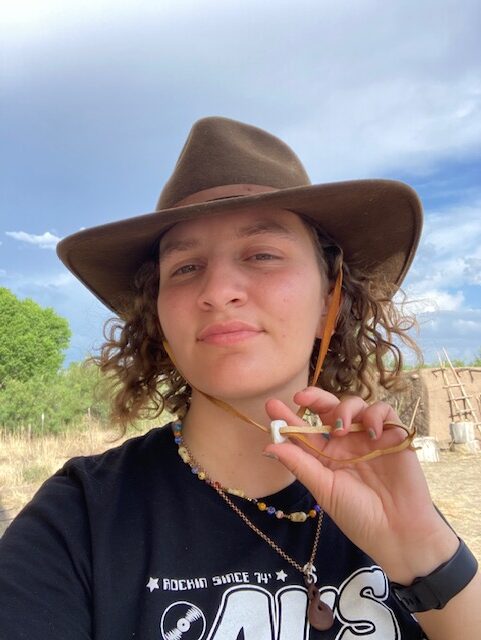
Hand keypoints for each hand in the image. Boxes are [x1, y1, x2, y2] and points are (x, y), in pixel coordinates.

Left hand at [264, 387, 457, 583]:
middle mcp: (346, 442)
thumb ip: (300, 464)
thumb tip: (269, 445)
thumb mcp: (324, 489)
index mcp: (326, 456)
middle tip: (301, 397)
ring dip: (345, 408)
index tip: (271, 406)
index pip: (305, 430)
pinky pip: (383, 410)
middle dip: (314, 397)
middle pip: (328, 408)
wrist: (399, 532)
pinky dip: (376, 414)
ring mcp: (369, 437)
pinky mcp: (393, 435)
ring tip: (341, 428)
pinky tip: (372, 432)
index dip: (289, 417)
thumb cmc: (358, 515)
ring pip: (354, 404)